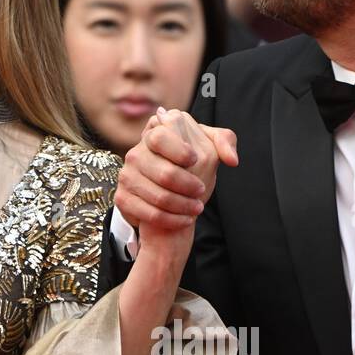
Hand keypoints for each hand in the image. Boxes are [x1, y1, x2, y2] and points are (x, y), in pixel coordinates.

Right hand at [115, 108, 238, 248]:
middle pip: (165, 173)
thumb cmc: (189, 168)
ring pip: (160, 196)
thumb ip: (223, 141)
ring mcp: (127, 176)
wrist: (166, 196)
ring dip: (184, 205)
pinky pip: (151, 214)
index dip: (180, 150)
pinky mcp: (123, 198)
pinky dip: (173, 220)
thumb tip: (232, 160)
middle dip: (189, 186)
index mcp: (155, 134)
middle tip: (201, 191)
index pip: (161, 136)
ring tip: (197, 207)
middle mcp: (136, 153)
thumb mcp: (207, 148)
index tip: (194, 160)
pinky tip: (185, 219)